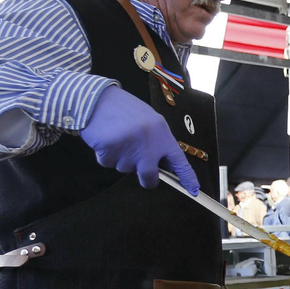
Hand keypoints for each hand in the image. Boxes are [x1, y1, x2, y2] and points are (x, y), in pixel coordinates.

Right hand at [78, 85, 197, 192]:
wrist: (96, 98)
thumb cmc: (123, 109)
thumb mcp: (149, 121)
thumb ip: (157, 141)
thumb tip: (162, 164)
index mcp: (162, 134)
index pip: (179, 161)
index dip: (187, 177)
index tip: (193, 190)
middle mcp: (148, 143)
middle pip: (150, 177)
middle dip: (145, 178)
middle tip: (138, 165)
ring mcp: (129, 148)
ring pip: (125, 169)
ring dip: (120, 159)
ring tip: (117, 138)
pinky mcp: (110, 150)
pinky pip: (107, 163)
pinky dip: (105, 155)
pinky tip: (106, 139)